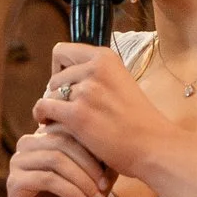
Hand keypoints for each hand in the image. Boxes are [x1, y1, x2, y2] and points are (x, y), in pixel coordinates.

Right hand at [5, 124, 111, 196]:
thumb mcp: (92, 181)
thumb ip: (101, 161)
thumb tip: (115, 146)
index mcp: (44, 136)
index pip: (71, 128)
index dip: (93, 146)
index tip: (114, 168)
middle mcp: (27, 144)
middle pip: (62, 141)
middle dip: (89, 164)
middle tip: (105, 186)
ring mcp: (17, 162)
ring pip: (55, 160)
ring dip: (82, 180)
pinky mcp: (14, 183)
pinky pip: (47, 180)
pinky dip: (72, 192)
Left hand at [31, 43, 175, 180]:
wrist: (154, 146)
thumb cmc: (139, 122)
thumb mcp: (121, 83)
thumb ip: (98, 76)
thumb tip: (65, 76)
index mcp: (106, 58)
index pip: (62, 51)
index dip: (59, 69)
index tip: (67, 86)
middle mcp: (95, 69)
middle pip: (55, 75)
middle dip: (58, 93)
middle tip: (68, 110)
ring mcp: (86, 90)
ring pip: (49, 93)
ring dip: (53, 107)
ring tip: (62, 121)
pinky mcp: (77, 114)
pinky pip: (44, 107)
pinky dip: (42, 116)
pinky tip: (47, 124)